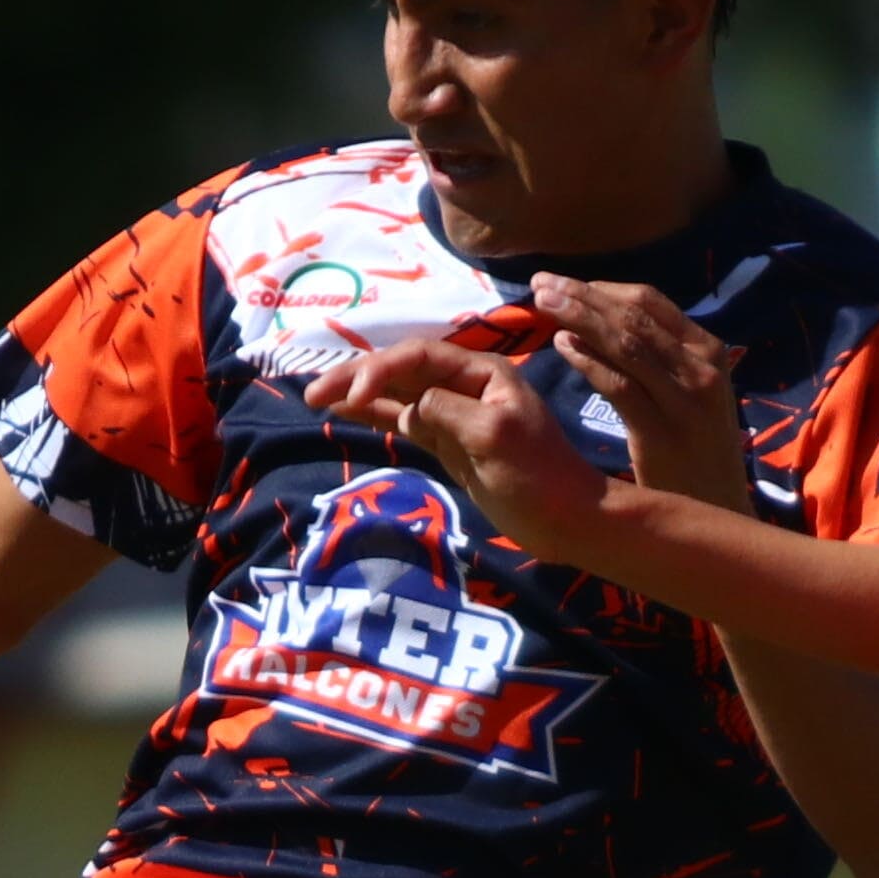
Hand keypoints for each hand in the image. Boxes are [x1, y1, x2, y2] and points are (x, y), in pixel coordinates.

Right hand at [322, 332, 613, 559]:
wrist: (566, 520)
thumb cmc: (538, 476)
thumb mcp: (495, 436)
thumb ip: (448, 412)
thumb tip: (409, 407)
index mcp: (483, 373)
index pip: (419, 357)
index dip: (381, 370)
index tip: (354, 396)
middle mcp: (464, 385)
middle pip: (400, 371)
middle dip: (357, 378)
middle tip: (312, 394)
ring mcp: (453, 415)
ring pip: (396, 395)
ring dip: (358, 395)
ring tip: (316, 399)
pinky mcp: (447, 444)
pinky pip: (404, 422)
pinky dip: (375, 417)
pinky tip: (347, 413)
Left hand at [523, 275, 750, 506]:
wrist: (719, 510)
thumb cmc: (695, 452)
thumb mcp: (688, 393)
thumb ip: (658, 358)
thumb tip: (596, 321)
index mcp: (709, 350)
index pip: (650, 301)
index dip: (601, 288)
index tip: (563, 283)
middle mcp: (702, 367)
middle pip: (633, 316)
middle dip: (582, 295)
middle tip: (541, 285)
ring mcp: (686, 399)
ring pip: (624, 344)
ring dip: (578, 318)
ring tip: (542, 305)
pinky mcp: (664, 432)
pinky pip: (618, 385)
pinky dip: (587, 361)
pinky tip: (561, 346)